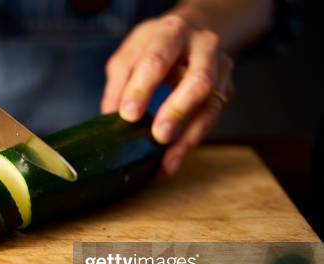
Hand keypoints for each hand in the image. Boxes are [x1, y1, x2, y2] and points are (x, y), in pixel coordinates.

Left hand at [101, 13, 234, 174]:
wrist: (193, 29)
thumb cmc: (157, 44)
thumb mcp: (131, 53)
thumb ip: (118, 83)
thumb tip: (109, 117)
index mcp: (173, 32)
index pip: (157, 60)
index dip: (142, 88)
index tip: (128, 115)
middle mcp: (204, 47)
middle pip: (197, 80)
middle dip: (177, 111)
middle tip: (159, 137)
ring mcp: (221, 68)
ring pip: (211, 106)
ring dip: (189, 138)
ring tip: (168, 163)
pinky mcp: (226, 90)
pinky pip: (211, 119)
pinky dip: (192, 142)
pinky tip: (173, 159)